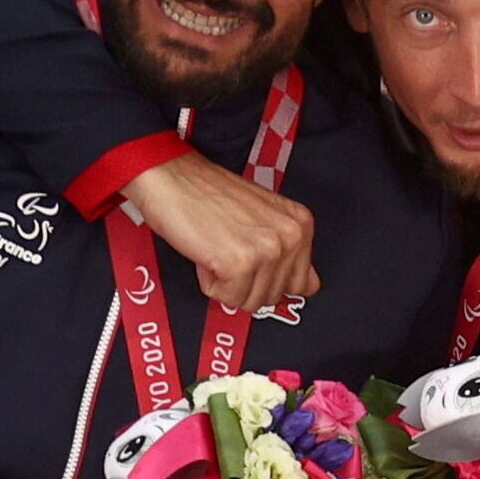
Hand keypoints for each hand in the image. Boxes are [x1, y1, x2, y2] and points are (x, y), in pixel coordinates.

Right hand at [123, 154, 319, 312]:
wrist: (171, 177)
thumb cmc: (208, 194)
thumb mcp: (264, 218)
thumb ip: (288, 252)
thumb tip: (308, 286)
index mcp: (300, 224)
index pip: (302, 284)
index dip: (268, 278)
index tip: (250, 256)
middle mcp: (291, 236)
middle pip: (273, 296)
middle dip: (245, 281)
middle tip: (226, 246)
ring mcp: (267, 250)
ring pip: (250, 301)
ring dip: (226, 281)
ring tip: (217, 246)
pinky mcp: (239, 263)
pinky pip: (227, 298)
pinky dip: (209, 282)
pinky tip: (207, 252)